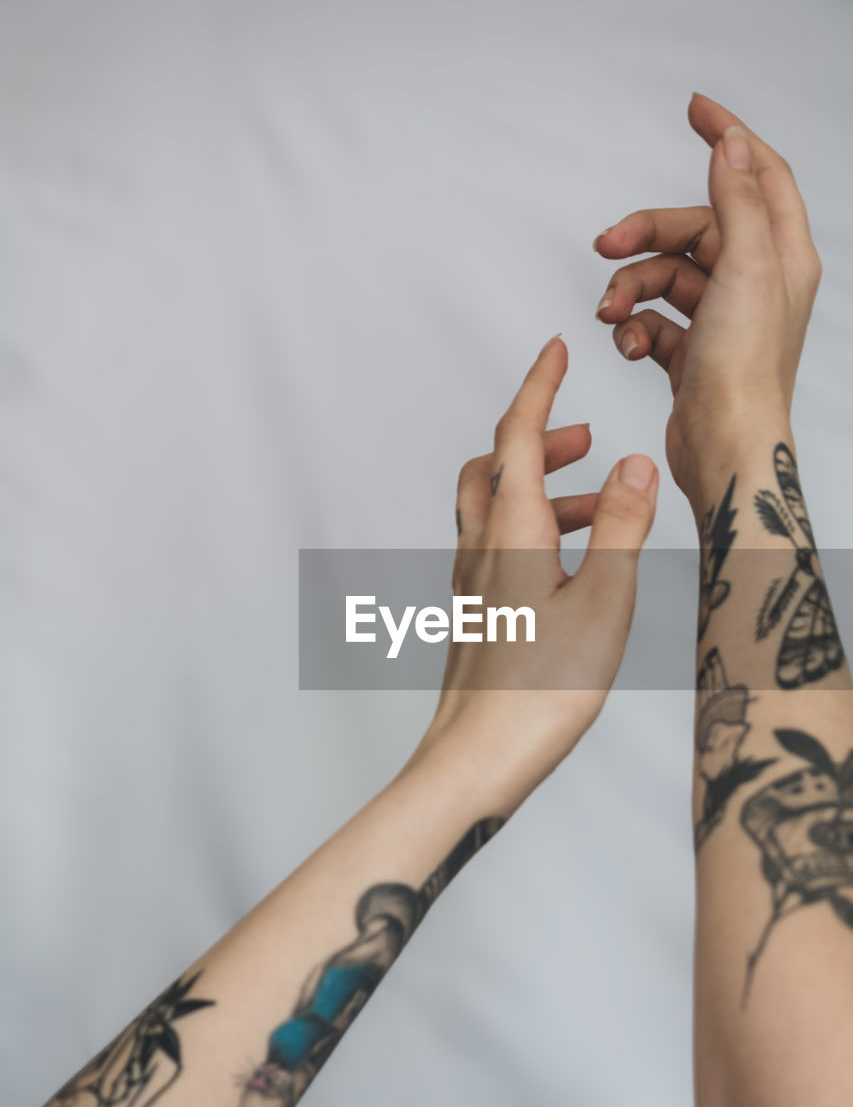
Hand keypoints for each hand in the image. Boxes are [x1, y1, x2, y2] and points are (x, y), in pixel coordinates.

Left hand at [412, 335, 658, 799]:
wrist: (476, 758)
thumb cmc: (538, 691)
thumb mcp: (601, 601)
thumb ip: (619, 528)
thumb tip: (631, 464)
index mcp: (511, 533)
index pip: (518, 436)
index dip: (537, 387)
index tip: (555, 349)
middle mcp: (480, 549)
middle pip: (495, 467)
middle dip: (538, 438)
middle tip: (582, 436)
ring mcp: (471, 583)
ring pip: (494, 508)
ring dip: (539, 488)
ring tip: (594, 502)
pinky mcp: (474, 614)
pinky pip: (495, 547)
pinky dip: (529, 529)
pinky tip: (564, 563)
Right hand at [593, 92, 821, 508]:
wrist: (724, 447)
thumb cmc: (745, 373)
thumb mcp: (745, 267)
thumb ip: (737, 200)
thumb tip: (731, 145)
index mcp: (780, 255)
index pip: (759, 174)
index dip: (728, 137)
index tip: (694, 111)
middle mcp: (754, 283)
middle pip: (692, 230)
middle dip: (645, 237)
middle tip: (607, 245)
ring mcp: (722, 318)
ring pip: (663, 277)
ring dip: (629, 290)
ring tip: (611, 314)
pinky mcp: (692, 351)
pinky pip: (652, 321)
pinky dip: (633, 328)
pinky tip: (627, 344)